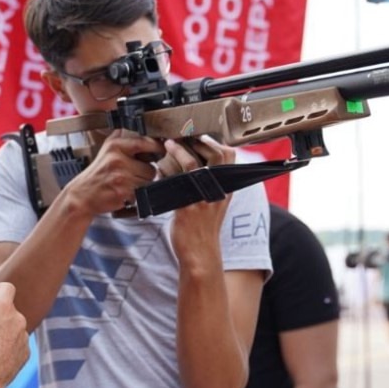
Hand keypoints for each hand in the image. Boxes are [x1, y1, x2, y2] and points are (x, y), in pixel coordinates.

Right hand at [67, 128, 163, 214]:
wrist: (82, 194)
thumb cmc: (97, 174)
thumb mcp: (106, 150)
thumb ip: (122, 138)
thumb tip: (145, 132)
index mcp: (115, 146)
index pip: (145, 142)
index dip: (157, 148)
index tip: (161, 151)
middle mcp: (118, 159)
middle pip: (151, 168)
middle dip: (146, 174)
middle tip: (135, 175)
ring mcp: (121, 176)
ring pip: (148, 181)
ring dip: (142, 185)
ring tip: (129, 184)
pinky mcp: (123, 191)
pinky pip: (141, 193)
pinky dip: (136, 195)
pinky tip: (125, 192)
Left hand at [162, 137, 234, 265]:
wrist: (200, 252)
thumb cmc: (204, 226)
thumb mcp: (215, 202)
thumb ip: (212, 182)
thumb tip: (202, 157)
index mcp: (226, 187)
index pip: (229, 155)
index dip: (214, 141)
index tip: (200, 135)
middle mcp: (218, 190)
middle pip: (215, 155)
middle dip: (198, 141)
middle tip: (182, 135)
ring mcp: (203, 198)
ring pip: (192, 165)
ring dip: (178, 151)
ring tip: (168, 144)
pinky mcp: (187, 207)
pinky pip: (175, 182)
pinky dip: (166, 172)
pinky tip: (160, 168)